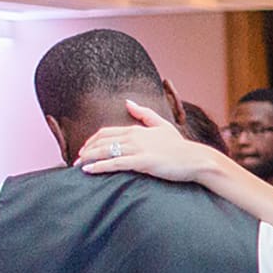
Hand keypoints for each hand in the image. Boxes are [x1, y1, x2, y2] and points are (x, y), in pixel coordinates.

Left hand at [76, 100, 224, 181]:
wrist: (196, 160)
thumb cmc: (180, 146)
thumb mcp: (163, 125)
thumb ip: (144, 113)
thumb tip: (128, 102)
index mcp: (137, 129)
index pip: (106, 132)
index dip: (92, 140)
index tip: (85, 149)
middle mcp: (134, 137)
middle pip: (101, 141)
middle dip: (86, 150)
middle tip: (76, 159)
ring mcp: (138, 149)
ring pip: (105, 151)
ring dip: (88, 158)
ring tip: (78, 166)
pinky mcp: (142, 162)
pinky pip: (115, 163)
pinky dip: (100, 166)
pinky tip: (89, 171)